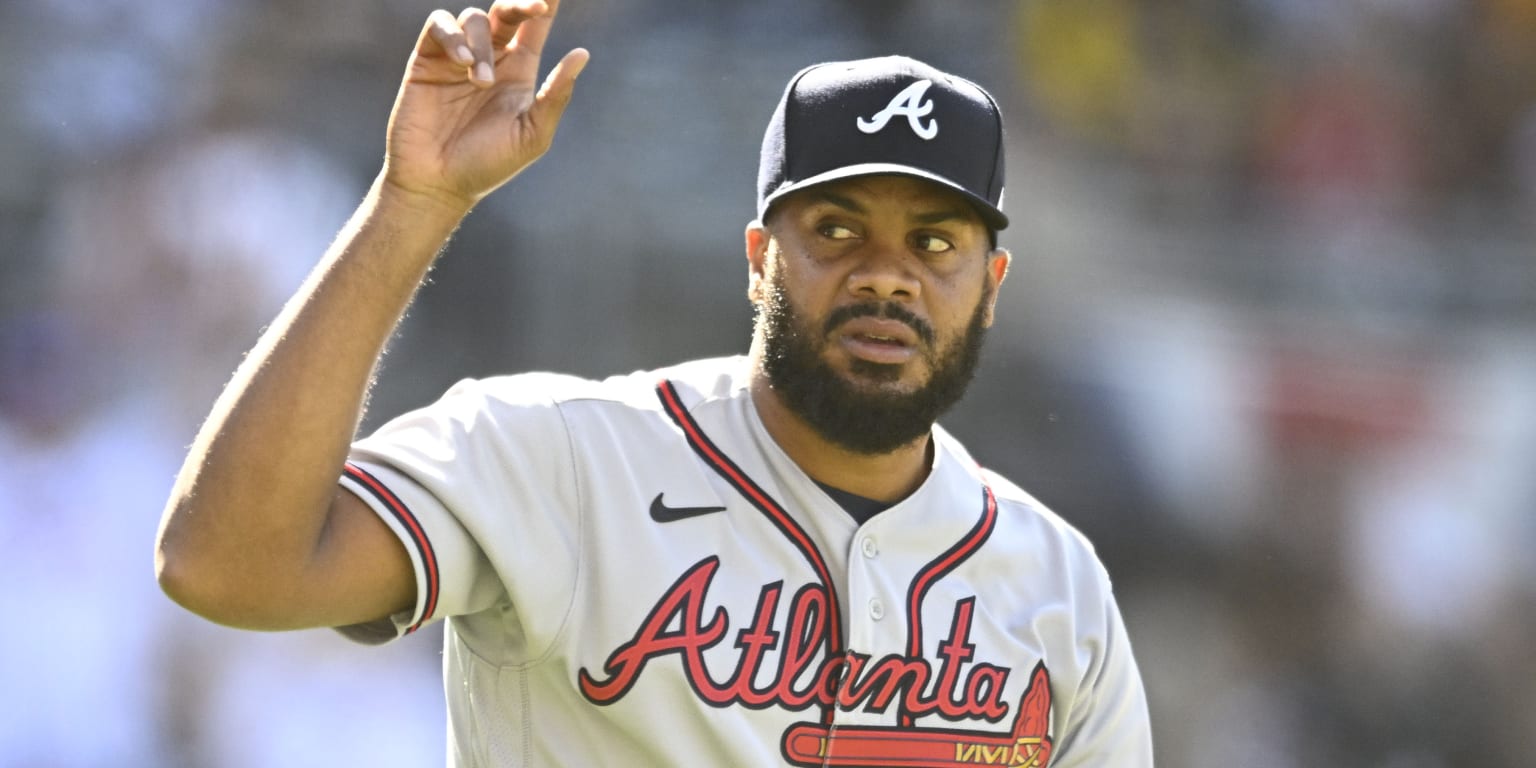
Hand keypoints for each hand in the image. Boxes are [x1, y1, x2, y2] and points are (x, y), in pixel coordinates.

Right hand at [381, 0, 588, 211]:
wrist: (439, 182)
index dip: (544, 4)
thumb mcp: (532, 134)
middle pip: (506, 12)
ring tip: (480, 81)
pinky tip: (462, 63)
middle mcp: (491, 59)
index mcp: (519, 72)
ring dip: (481, 45)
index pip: (534, 28)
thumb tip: (582, 54)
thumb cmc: (489, 164)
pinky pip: (439, 27)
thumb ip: (556, 94)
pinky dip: (452, 36)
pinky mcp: (427, 60)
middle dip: (520, 4)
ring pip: (473, 19)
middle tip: (537, 8)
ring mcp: (457, 58)